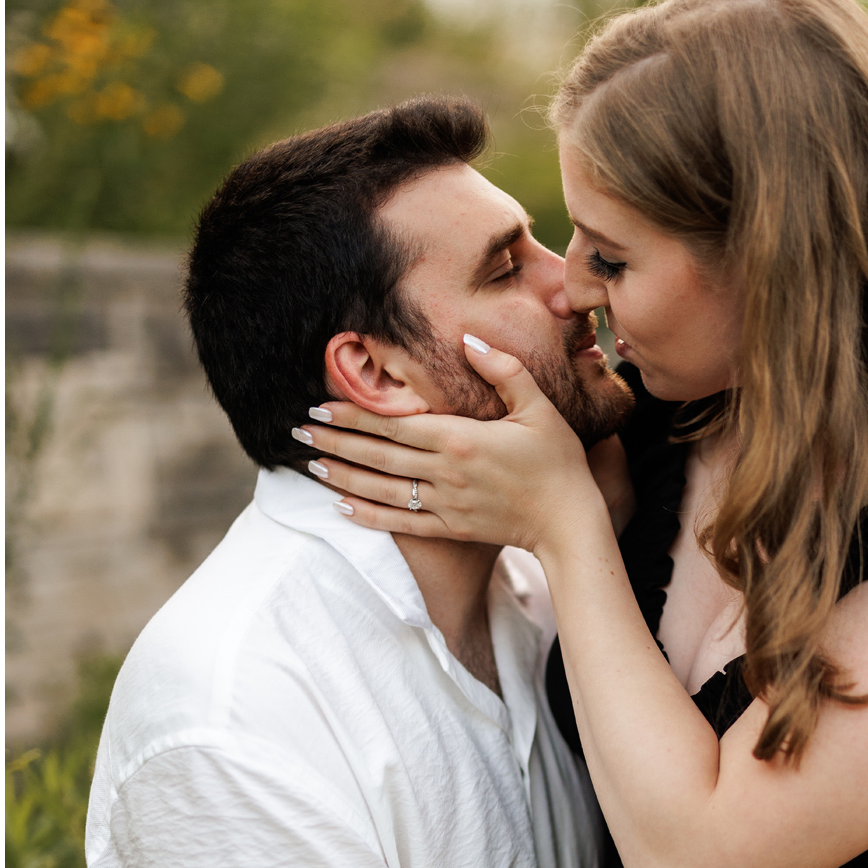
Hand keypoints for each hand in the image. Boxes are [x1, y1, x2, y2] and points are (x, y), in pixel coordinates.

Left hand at [294, 339, 609, 555]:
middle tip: (298, 433)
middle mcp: (445, 472)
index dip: (354, 416)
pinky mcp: (450, 529)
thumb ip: (504, 370)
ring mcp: (445, 504)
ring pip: (381, 490)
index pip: (394, 424)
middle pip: (378, 456)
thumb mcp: (538, 407)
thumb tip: (468, 339)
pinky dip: (368, 515)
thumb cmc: (558, 460)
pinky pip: (400, 523)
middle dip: (335, 443)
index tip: (321, 408)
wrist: (569, 521)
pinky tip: (341, 505)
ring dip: (342, 476)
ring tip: (310, 466)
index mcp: (460, 439)